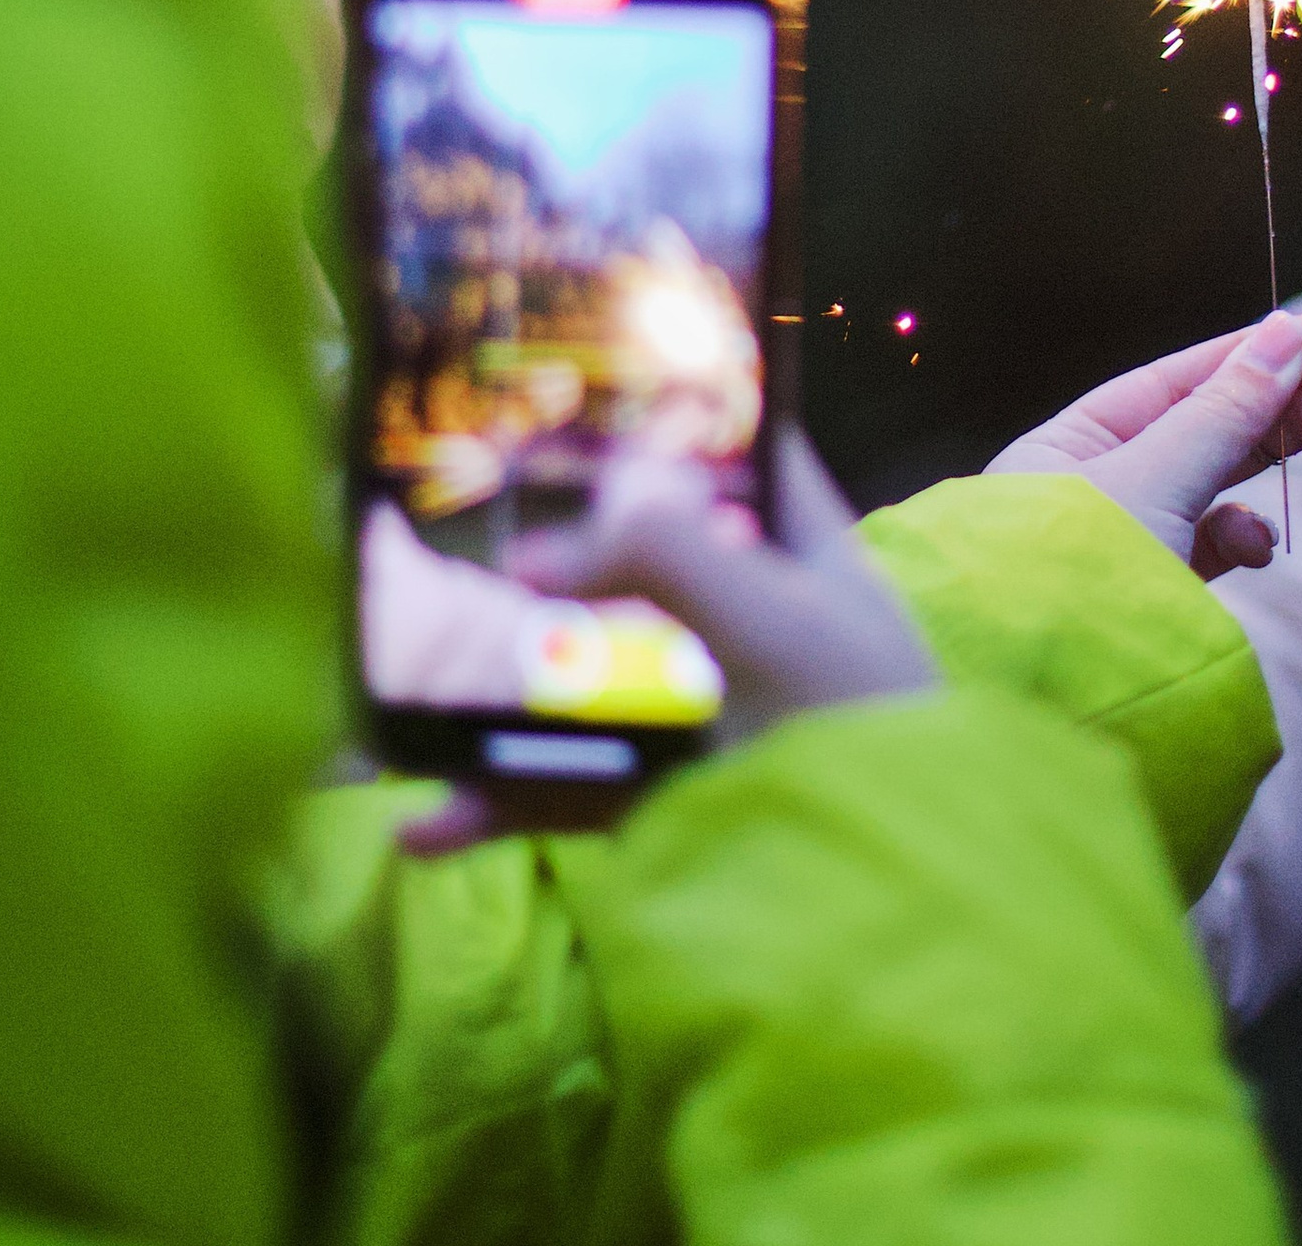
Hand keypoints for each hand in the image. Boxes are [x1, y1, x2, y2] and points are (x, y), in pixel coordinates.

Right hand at [400, 428, 934, 853]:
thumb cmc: (856, 724)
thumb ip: (669, 553)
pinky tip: (429, 827)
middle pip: (640, 567)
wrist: (901, 900)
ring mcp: (710, 716)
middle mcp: (755, 621)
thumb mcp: (773, 616)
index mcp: (804, 552)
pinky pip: (574, 788)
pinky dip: (501, 804)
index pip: (745, 456)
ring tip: (400, 694)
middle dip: (545, 565)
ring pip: (591, 680)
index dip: (675, 422)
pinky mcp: (675, 803)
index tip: (579, 402)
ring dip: (500, 690)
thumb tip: (546, 541)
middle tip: (445, 549)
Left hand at [986, 311, 1301, 576]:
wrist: (1041, 716)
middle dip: (1296, 402)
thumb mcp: (1153, 482)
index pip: (1177, 383)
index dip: (1256, 357)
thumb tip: (1285, 338)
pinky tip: (1262, 546)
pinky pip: (1209, 548)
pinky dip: (1243, 537)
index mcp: (1068, 447)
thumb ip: (1224, 414)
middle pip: (1211, 427)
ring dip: (1286, 453)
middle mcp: (1093, 489)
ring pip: (1221, 482)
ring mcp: (1127, 546)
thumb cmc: (1075, 581)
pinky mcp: (1154, 601)